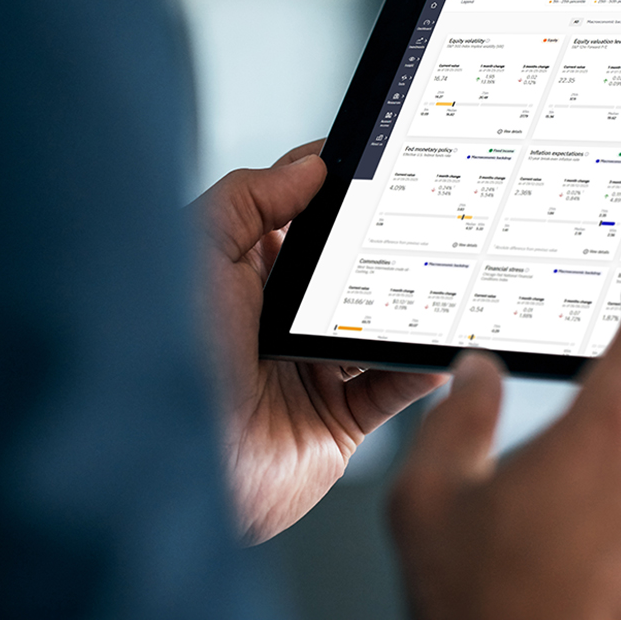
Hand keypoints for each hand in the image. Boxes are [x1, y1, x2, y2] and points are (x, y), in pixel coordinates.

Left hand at [193, 142, 447, 543]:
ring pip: (377, 329)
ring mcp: (309, 373)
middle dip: (388, 247)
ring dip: (413, 307)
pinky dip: (420, 369)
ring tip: (453, 275)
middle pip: (349, 272)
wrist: (172, 459)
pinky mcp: (335, 423)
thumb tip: (311, 165)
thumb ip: (250, 199)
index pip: (301, 217)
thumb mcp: (200, 252)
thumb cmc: (167, 355)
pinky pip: (391, 390)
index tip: (386, 160)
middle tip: (438, 215)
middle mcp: (277, 322)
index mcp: (242, 275)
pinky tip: (441, 345)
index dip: (339, 189)